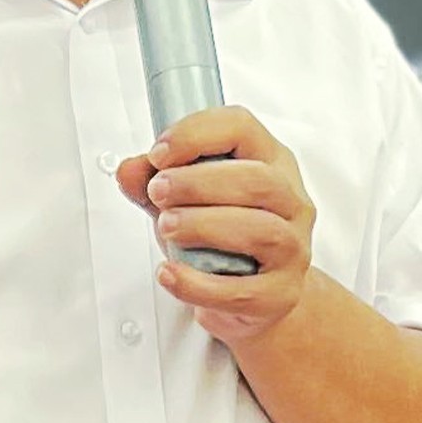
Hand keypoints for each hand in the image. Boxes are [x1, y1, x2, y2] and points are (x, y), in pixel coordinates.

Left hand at [119, 106, 313, 345]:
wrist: (259, 294)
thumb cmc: (224, 238)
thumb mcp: (188, 200)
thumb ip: (155, 181)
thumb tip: (129, 171)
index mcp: (272, 164)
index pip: (242, 129)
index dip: (196, 135)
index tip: (158, 154)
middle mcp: (291, 202)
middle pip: (258, 180)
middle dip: (198, 182)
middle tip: (158, 192)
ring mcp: (292, 250)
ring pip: (260, 230)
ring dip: (203, 225)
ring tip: (166, 226)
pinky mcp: (280, 294)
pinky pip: (242, 291)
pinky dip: (199, 284)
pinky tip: (170, 273)